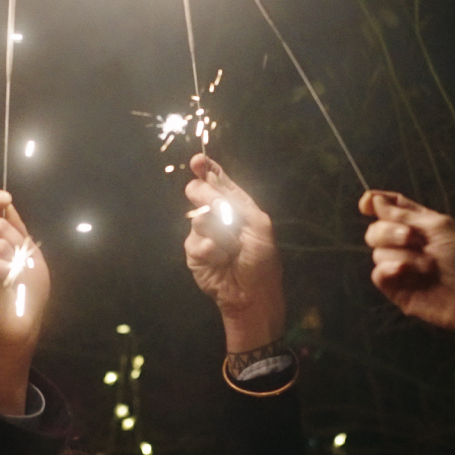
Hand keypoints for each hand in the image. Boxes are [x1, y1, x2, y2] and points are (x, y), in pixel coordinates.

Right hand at [0, 189, 47, 415]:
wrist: (22, 324)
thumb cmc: (27, 291)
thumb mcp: (30, 254)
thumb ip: (17, 230)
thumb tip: (5, 204)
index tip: (5, 198)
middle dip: (15, 241)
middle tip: (21, 263)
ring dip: (12, 259)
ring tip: (14, 278)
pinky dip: (5, 270)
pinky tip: (8, 281)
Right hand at [183, 154, 285, 353]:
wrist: (252, 293)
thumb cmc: (261, 259)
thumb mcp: (258, 225)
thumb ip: (236, 202)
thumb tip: (209, 185)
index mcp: (235, 205)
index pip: (217, 180)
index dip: (207, 169)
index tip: (198, 162)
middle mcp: (216, 215)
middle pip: (199, 192)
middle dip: (208, 196)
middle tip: (218, 209)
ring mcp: (202, 233)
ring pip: (198, 217)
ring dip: (219, 232)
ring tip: (232, 249)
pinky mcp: (193, 252)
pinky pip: (196, 242)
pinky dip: (212, 250)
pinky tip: (221, 259)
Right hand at [359, 190, 454, 354]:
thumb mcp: (438, 227)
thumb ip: (403, 214)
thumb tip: (374, 201)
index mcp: (420, 224)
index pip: (392, 207)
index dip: (376, 202)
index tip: (366, 204)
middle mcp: (407, 244)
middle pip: (377, 228)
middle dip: (390, 230)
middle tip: (412, 238)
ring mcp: (401, 267)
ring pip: (378, 251)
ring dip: (403, 254)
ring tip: (429, 266)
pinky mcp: (397, 289)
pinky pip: (378, 273)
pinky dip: (390, 269)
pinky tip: (405, 272)